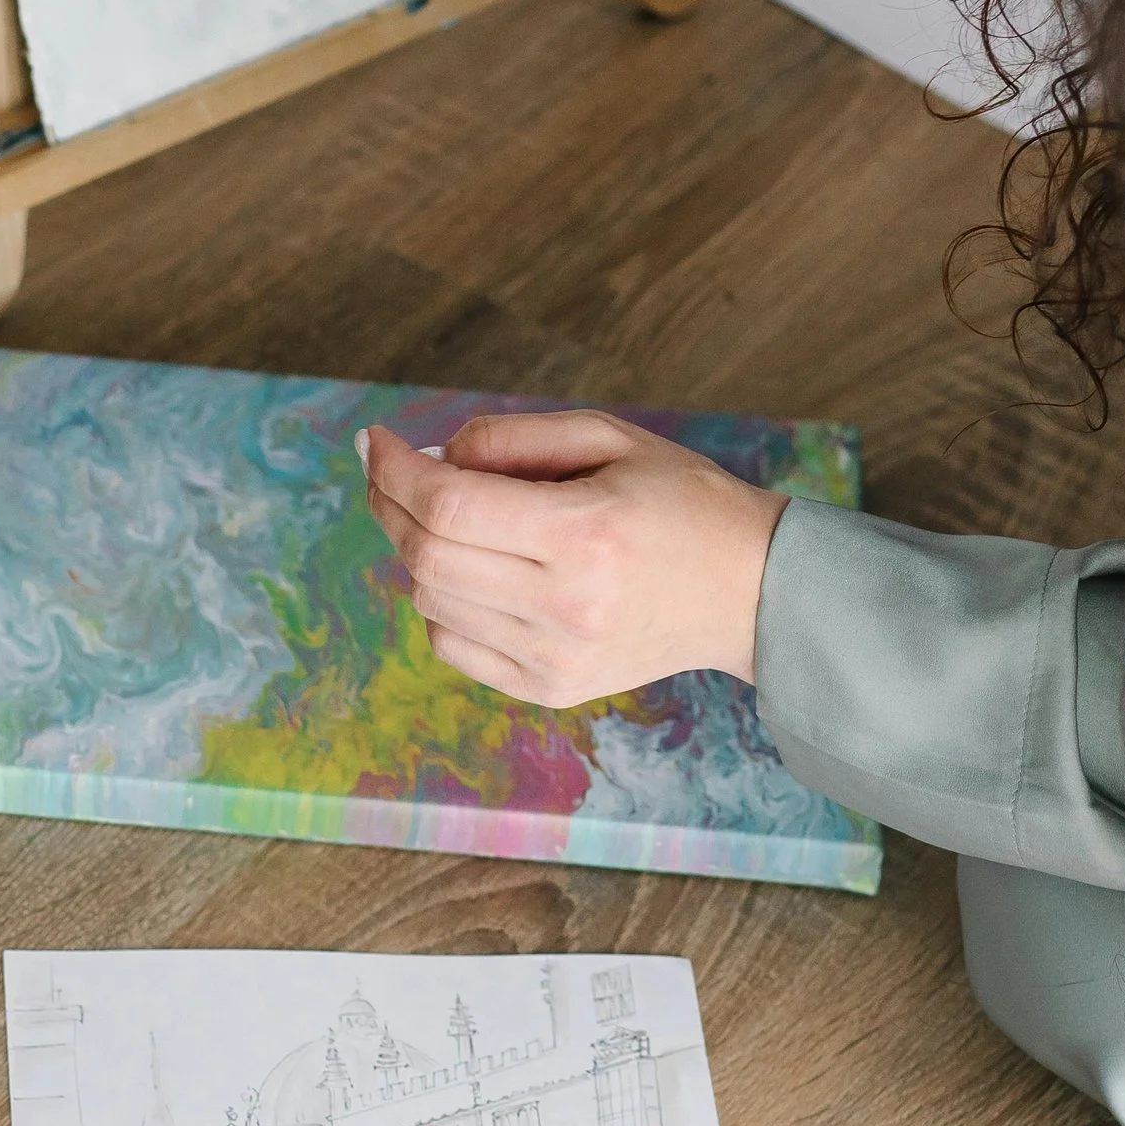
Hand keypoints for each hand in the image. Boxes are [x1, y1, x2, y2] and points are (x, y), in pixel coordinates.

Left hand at [359, 413, 785, 705]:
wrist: (747, 591)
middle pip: (428, 556)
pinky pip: (453, 645)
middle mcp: (566, 606)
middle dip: (390, 505)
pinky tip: (474, 571)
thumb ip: (511, 438)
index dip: (396, 469)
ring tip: (451, 518)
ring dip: (418, 552)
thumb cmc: (679, 500)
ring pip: (431, 603)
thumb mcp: (607, 437)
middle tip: (391, 473)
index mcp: (584, 534)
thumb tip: (428, 459)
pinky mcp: (550, 689)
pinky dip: (442, 602)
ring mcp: (556, 658)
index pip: (449, 506)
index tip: (377, 441)